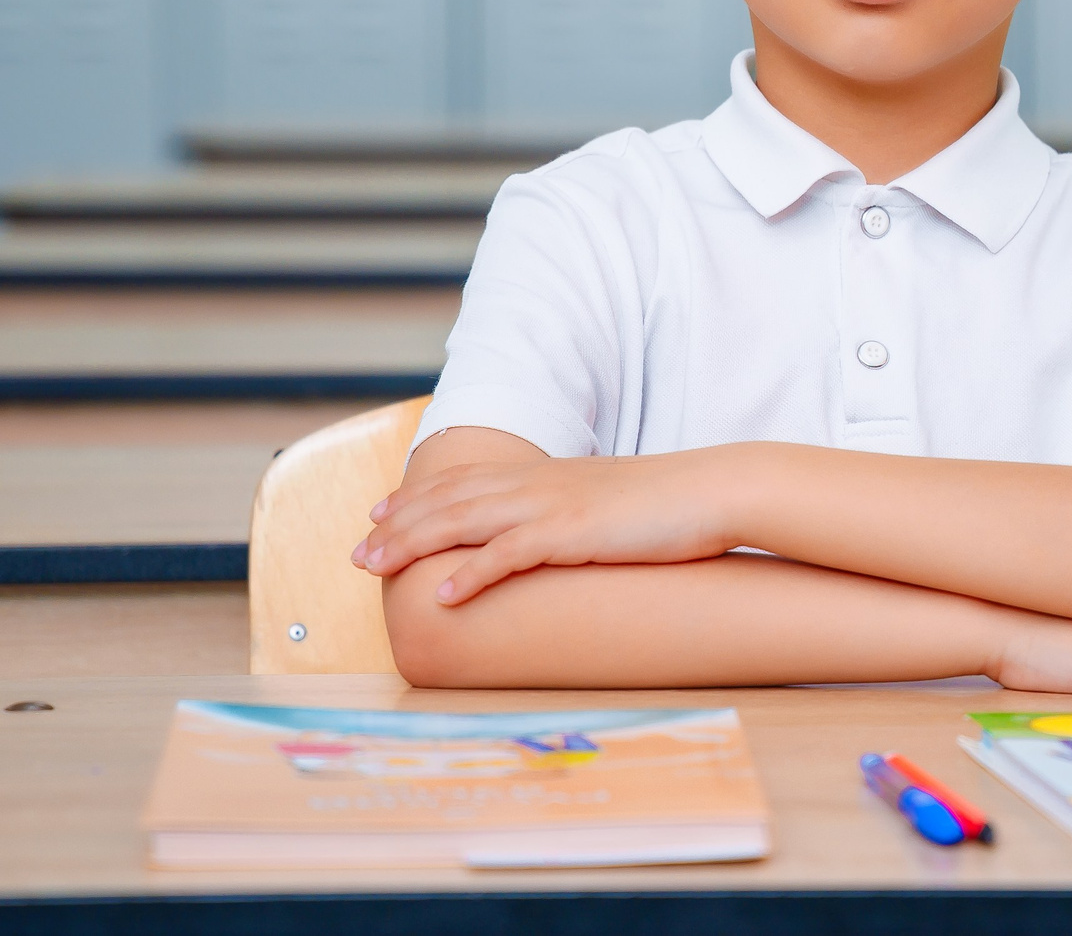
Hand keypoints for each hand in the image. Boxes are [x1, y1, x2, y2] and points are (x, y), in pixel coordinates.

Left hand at [352, 447, 748, 602]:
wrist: (714, 490)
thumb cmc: (668, 505)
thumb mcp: (608, 505)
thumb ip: (572, 515)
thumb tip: (554, 536)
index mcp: (546, 477)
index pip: (466, 482)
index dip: (418, 498)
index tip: (379, 515)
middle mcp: (538, 485)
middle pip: (450, 501)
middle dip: (398, 526)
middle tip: (356, 552)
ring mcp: (553, 506)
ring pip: (464, 521)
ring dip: (413, 545)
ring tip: (374, 568)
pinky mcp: (574, 532)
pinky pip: (510, 554)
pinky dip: (472, 572)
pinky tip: (442, 593)